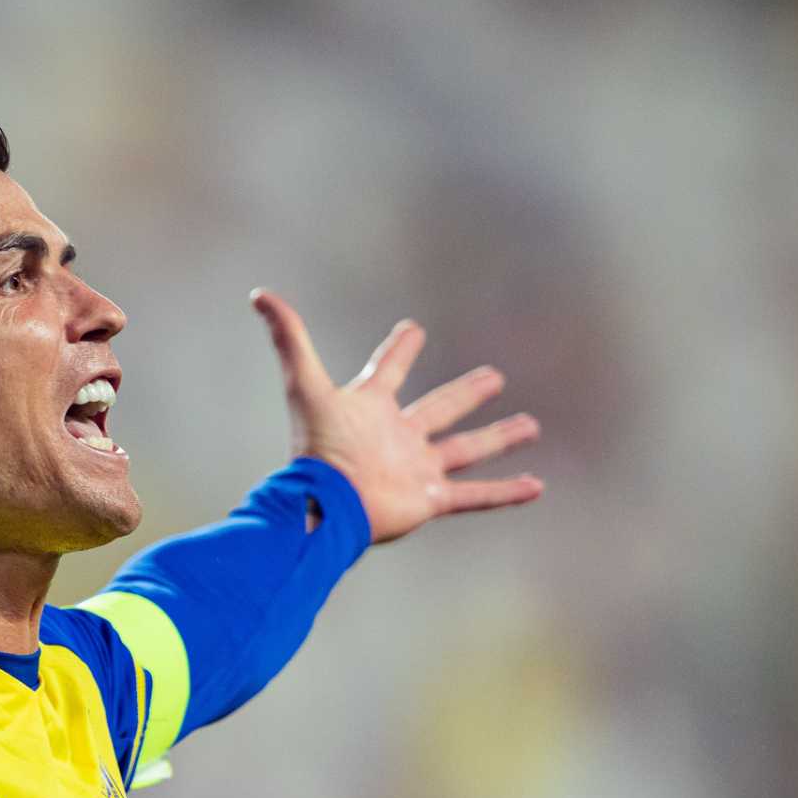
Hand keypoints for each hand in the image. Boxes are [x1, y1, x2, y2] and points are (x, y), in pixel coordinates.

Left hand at [250, 290, 542, 543]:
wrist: (325, 503)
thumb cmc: (317, 447)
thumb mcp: (304, 385)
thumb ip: (287, 337)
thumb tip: (260, 294)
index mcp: (371, 408)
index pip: (389, 370)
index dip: (400, 349)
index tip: (413, 328)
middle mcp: (397, 437)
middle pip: (440, 408)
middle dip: (466, 394)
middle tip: (493, 376)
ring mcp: (416, 469)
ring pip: (466, 450)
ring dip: (499, 438)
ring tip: (530, 425)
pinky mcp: (429, 499)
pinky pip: (475, 495)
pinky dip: (505, 493)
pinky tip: (537, 486)